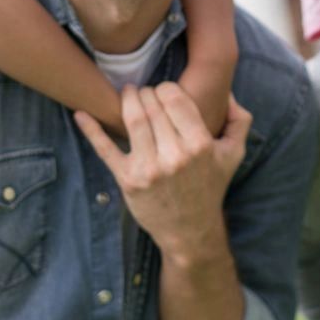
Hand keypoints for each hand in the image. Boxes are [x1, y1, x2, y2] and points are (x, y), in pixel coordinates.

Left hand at [74, 83, 250, 260]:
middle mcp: (174, 156)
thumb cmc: (210, 187)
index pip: (175, 98)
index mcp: (200, 144)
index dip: (167, 89)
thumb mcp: (233, 155)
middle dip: (147, 92)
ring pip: (133, 119)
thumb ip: (239, 121)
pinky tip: (80, 114)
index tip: (165, 92)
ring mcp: (149, 168)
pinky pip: (105, 149)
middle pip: (153, 105)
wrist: (190, 231)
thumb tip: (227, 92)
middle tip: (145, 92)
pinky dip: (91, 130)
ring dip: (128, 100)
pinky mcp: (127, 179)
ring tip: (128, 94)